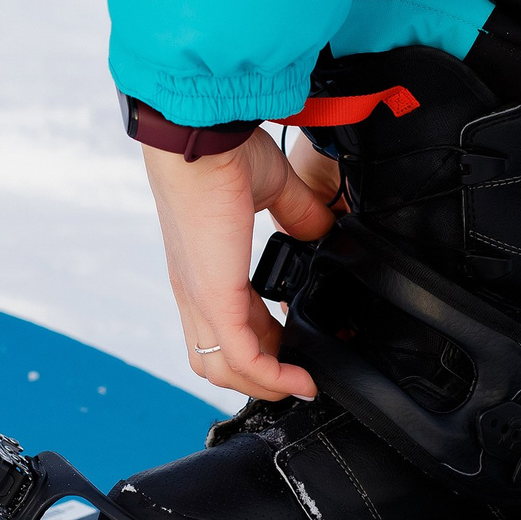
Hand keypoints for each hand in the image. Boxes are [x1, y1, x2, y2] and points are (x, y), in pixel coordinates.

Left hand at [144, 126, 338, 400]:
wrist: (201, 135)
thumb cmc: (222, 150)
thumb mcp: (272, 188)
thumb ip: (299, 214)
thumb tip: (325, 232)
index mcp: (205, 266)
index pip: (226, 324)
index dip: (261, 343)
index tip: (296, 347)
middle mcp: (196, 288)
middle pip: (217, 359)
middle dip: (261, 375)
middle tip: (300, 374)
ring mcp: (201, 297)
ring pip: (223, 369)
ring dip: (266, 384)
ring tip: (301, 384)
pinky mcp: (215, 297)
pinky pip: (242, 356)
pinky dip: (273, 377)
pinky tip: (300, 382)